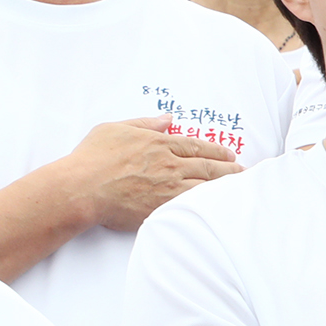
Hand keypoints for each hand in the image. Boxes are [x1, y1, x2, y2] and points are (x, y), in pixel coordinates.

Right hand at [66, 116, 242, 232]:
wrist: (81, 187)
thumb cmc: (92, 158)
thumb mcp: (115, 129)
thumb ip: (144, 123)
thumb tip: (166, 118)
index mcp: (158, 143)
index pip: (197, 146)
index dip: (216, 150)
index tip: (229, 153)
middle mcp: (168, 164)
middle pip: (208, 166)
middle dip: (229, 168)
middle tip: (243, 171)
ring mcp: (168, 187)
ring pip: (206, 186)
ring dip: (225, 186)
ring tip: (240, 188)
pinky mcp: (163, 207)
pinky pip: (193, 205)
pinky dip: (210, 204)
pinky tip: (221, 204)